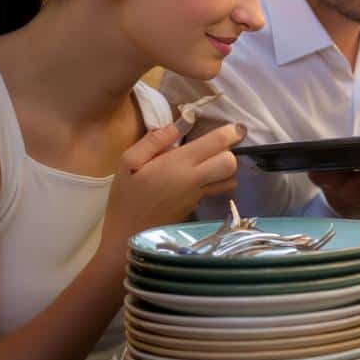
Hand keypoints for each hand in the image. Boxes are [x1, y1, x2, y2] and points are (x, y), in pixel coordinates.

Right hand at [102, 123, 245, 252]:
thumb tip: (181, 123)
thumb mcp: (128, 162)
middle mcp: (194, 180)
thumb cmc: (125, 197)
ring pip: (230, 179)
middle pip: (230, 162)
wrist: (126, 236)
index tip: (234, 128)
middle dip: (228, 151)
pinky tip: (203, 179)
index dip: (230, 133)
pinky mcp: (198, 208)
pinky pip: (218, 191)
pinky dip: (219, 182)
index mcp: (178, 164)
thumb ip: (154, 141)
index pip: (216, 144)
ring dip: (226, 169)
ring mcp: (199, 196)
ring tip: (209, 163)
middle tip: (214, 148)